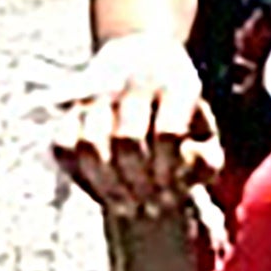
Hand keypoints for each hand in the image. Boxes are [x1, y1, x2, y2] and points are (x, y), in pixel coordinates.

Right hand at [49, 35, 225, 230]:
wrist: (145, 62)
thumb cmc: (181, 115)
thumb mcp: (206, 134)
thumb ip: (207, 161)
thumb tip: (184, 172)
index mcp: (174, 82)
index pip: (167, 132)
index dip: (169, 172)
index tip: (174, 194)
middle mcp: (131, 80)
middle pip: (127, 140)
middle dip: (140, 184)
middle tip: (151, 208)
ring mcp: (97, 91)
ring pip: (91, 144)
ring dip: (110, 187)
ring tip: (128, 207)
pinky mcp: (70, 106)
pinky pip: (64, 147)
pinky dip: (81, 177)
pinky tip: (104, 194)